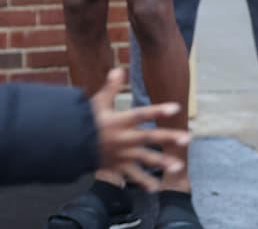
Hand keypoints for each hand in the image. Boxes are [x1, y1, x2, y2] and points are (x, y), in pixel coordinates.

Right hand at [90, 68, 187, 190]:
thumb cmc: (86, 120)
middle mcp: (123, 138)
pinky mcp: (117, 165)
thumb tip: (119, 70)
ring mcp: (121, 153)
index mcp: (119, 121)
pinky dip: (143, 182)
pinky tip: (156, 188)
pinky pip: (132, 175)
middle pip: (149, 137)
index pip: (141, 114)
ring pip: (144, 159)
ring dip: (162, 163)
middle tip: (187, 138)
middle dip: (168, 138)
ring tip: (178, 167)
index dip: (158, 110)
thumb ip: (111, 88)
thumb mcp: (97, 102)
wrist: (70, 142)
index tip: (176, 108)